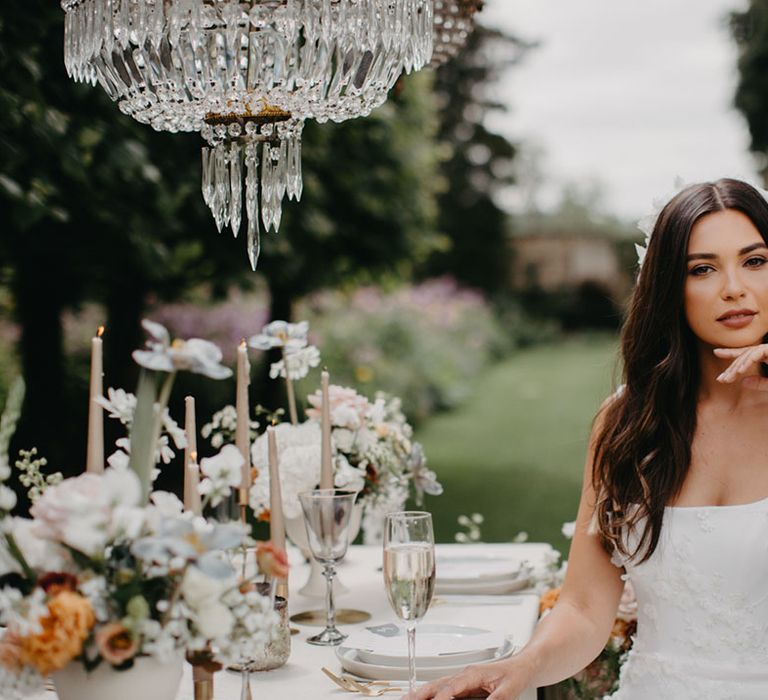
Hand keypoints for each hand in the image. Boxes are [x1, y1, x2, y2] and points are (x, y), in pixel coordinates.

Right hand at [402, 657, 531, 699]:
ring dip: (421, 693)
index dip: (442, 697)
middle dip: (421, 693)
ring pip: (437, 685)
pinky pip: (442, 688)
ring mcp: (462, 679)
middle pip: (438, 684)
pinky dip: (429, 693)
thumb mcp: (509, 690)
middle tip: (407, 699)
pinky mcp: (463, 685)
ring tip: (407, 698)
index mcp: (474, 674)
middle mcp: (464, 675)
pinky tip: (422, 697)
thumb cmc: (515, 674)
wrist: (523, 665)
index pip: (452, 687)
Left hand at [714, 344, 767, 389]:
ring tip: (728, 379)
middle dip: (732, 368)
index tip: (715, 352)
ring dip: (737, 367)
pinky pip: (759, 353)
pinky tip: (740, 371)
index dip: (730, 353)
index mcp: (767, 356)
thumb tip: (743, 382)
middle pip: (745, 355)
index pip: (746, 354)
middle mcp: (767, 351)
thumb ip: (761, 383)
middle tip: (720, 379)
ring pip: (749, 354)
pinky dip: (748, 362)